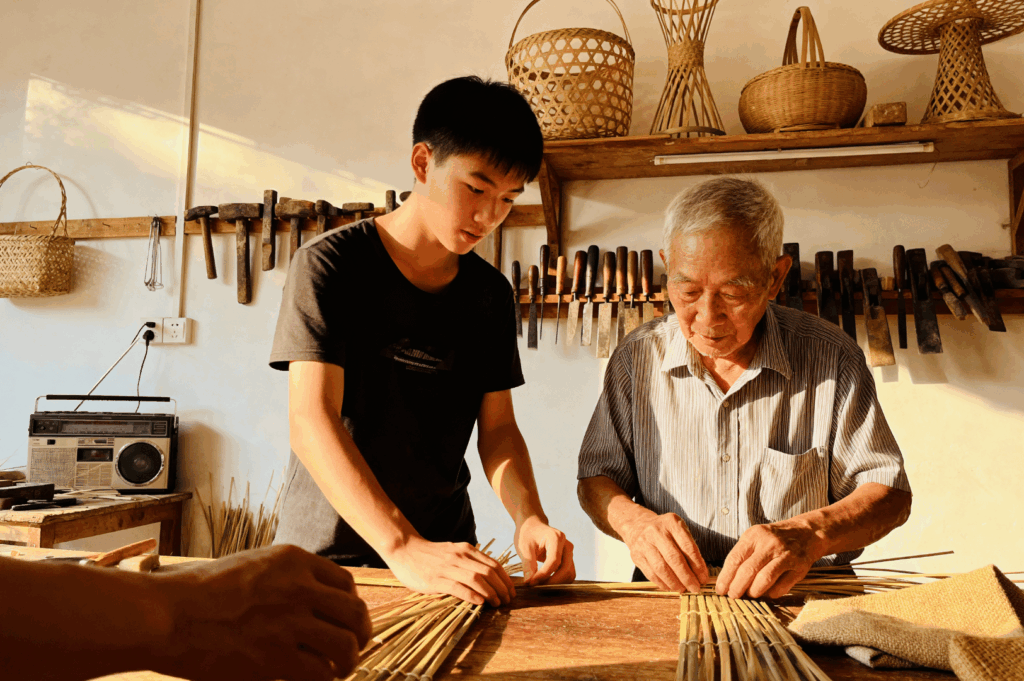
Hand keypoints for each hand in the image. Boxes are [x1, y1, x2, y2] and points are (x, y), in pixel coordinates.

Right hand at [161, 544, 370, 680]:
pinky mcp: (276, 657)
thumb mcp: (252, 566)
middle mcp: (299, 586)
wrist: (166, 615)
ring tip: (338, 669)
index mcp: (294, 560)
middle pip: (356, 613)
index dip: (350, 606)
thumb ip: (286, 578)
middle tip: (353, 649)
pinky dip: (323, 679)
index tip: (343, 622)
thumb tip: (315, 601)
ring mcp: (290, 622)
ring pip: (346, 645)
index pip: (346, 583)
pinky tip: (314, 679)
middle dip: (360, 634)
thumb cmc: (200, 593)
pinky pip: (320, 672)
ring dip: (347, 661)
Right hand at [384, 536, 515, 606]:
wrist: (405, 549)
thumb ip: (468, 560)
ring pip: (477, 579)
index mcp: (466, 550)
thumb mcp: (453, 551)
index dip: (505, 579)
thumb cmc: (430, 554)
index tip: (511, 591)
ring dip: (490, 593)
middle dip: (502, 588)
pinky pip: (458, 587)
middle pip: (489, 572)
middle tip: (507, 601)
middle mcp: (460, 557)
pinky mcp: (436, 579)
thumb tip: (487, 575)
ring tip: (497, 604)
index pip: (493, 564)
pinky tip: (480, 602)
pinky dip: (471, 595)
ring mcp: (448, 568)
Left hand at [514, 515, 575, 585]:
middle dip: (552, 581)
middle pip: (565, 569)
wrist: (532, 527)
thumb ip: (528, 565)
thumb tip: (529, 583)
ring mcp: (569, 552)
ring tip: (540, 584)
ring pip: (569, 574)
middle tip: (536, 586)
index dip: (543, 575)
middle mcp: (566, 545)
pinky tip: (545, 581)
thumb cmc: (527, 534)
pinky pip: (568, 574)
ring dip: (556, 583)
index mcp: (556, 538)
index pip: (554, 561)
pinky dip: (559, 581)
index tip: (531, 583)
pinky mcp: (568, 559)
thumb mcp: (524, 547)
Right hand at [621, 511, 708, 592]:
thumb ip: (689, 547)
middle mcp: (656, 532)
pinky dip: (663, 583)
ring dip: (674, 582)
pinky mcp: (636, 556)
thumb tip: (699, 573)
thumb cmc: (664, 530)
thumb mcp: (678, 529)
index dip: (697, 565)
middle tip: (695, 587)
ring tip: (683, 589)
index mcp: (671, 523)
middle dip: (687, 577)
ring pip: (661, 568)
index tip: (703, 577)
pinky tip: (671, 587)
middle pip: (674, 558)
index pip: (687, 546)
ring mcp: (644, 544)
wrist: (637, 526)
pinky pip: (651, 574)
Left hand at [716, 522, 824, 598]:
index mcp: (754, 535)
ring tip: (749, 595)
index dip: (725, 577)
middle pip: (748, 570)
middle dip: (737, 587)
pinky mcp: (799, 568)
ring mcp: (785, 555)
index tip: (720, 589)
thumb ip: (742, 555)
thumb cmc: (773, 539)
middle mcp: (769, 544)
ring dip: (753, 591)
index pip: (735, 558)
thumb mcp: (755, 538)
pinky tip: (766, 593)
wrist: (806, 533)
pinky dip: (770, 594)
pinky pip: (781, 587)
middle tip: (733, 596)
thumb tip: (727, 580)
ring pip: (764, 579)